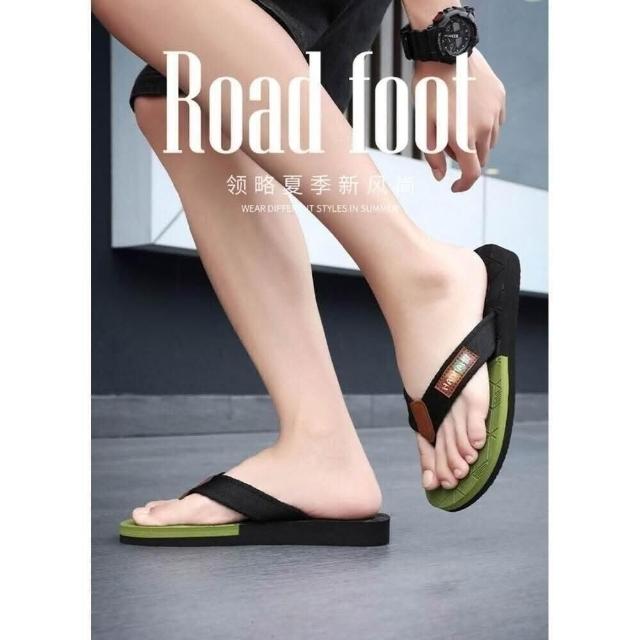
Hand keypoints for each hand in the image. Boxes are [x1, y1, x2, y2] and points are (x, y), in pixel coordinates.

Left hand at [414, 50, 505, 192]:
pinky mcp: (500, 98)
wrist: (445, 52)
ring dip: (476, 142)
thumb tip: (441, 177)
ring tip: (457, 123)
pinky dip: (485, 125)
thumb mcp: (423, 126)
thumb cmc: (428, 91)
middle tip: (448, 143)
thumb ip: (433, 155)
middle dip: (466, 159)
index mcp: (463, 138)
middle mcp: (483, 128)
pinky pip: (496, 122)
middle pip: (480, 158)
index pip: (471, 173)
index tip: (455, 187)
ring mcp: (494, 112)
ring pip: (489, 141)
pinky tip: (469, 112)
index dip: (463, 185)